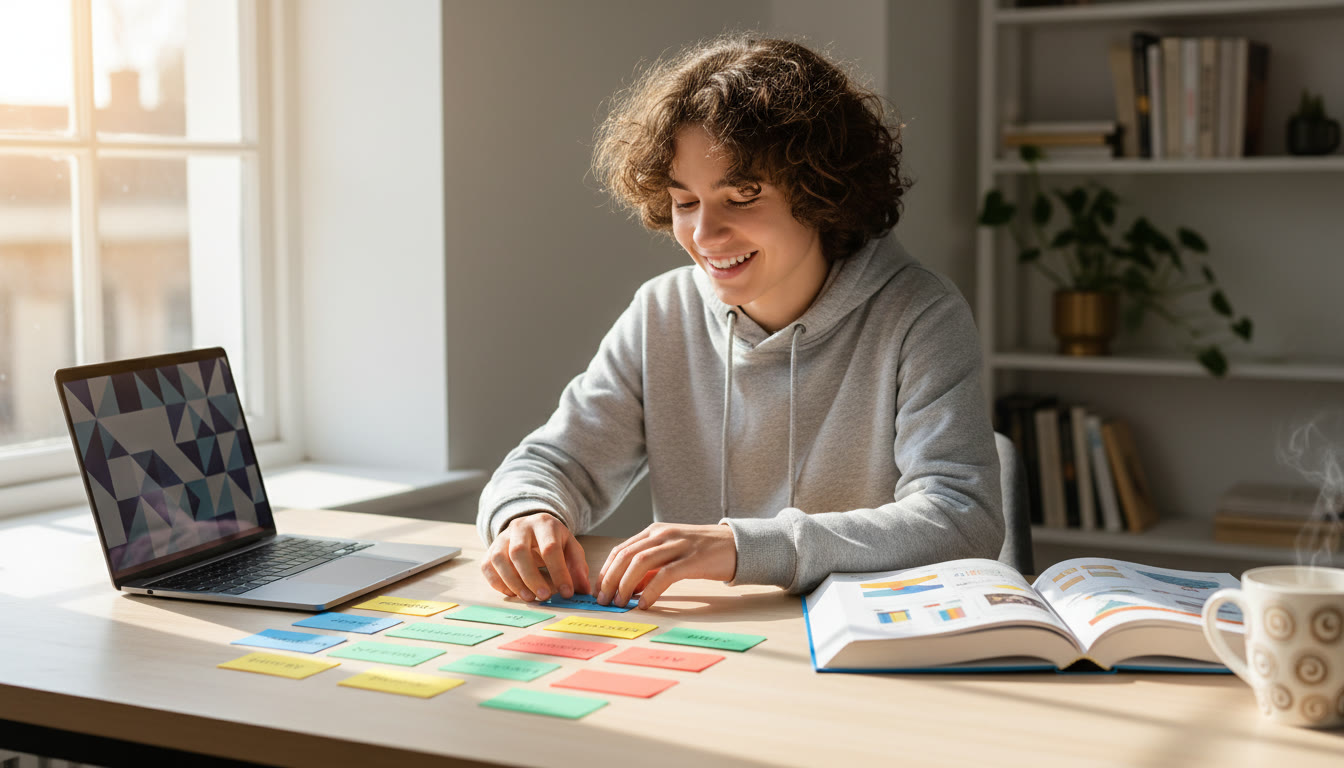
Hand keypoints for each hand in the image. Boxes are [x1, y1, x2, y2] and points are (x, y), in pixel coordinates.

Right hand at [481, 513, 589, 601]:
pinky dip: (498, 583)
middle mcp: (520, 527)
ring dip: (513, 582)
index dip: (559, 572)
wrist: (532, 527)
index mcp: (544, 523)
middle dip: (532, 578)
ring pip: (500, 559)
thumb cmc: (553, 540)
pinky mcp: (490, 549)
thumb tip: (583, 590)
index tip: (567, 593)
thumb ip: (577, 567)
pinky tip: (513, 593)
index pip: (550, 548)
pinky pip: (487, 566)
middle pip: (519, 552)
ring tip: (529, 598)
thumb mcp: (570, 548)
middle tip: (545, 597)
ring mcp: (502, 537)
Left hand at [596, 522, 736, 609]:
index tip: (599, 590)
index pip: (620, 550)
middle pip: (626, 556)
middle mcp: (662, 535)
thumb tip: (628, 589)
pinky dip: (650, 591)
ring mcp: (677, 545)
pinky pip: (664, 575)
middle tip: (604, 600)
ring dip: (625, 585)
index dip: (605, 571)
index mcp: (655, 532)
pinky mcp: (692, 560)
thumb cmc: (703, 552)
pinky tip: (644, 604)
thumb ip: (651, 569)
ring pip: (640, 563)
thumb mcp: (672, 554)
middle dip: (610, 580)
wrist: (736, 544)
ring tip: (620, 603)